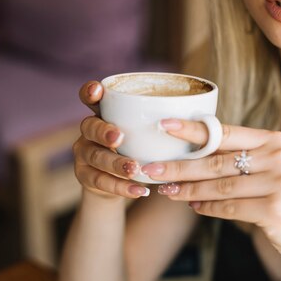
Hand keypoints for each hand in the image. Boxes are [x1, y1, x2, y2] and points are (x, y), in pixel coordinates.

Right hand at [72, 81, 150, 198]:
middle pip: (90, 126)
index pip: (90, 97)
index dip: (91, 92)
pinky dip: (120, 187)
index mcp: (103, 113)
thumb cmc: (137, 149)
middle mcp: (89, 130)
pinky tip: (138, 190)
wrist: (117, 183)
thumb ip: (156, 123)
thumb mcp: (145, 134)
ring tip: (135, 169)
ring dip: (116, 163)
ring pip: (95, 156)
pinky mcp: (84, 175)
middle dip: (104, 131)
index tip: (99, 90)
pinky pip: (100, 181)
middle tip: (120, 137)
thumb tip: (196, 110)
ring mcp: (84, 153)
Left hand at [142, 119, 280, 267]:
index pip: (225, 133)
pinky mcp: (275, 209)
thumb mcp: (274, 169)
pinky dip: (207, 207)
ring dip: (188, 189)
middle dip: (180, 166)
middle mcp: (279, 157)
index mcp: (275, 141)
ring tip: (166, 190)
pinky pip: (229, 208)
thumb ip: (242, 158)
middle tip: (151, 168)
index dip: (192, 130)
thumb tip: (194, 153)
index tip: (164, 126)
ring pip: (219, 186)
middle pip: (216, 161)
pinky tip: (192, 205)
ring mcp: (280, 183)